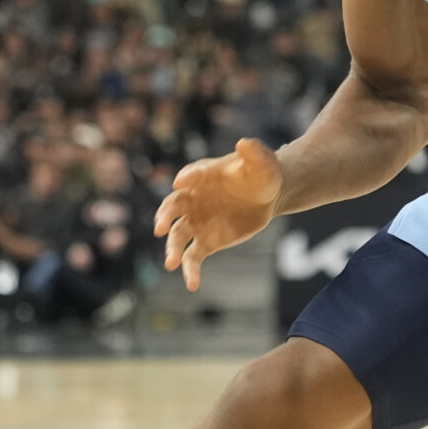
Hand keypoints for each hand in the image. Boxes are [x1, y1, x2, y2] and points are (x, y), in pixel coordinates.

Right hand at [153, 138, 284, 290]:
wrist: (267, 196)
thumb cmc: (261, 174)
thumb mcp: (262, 162)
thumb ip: (254, 153)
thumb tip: (244, 143)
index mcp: (202, 176)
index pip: (191, 176)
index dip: (187, 178)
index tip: (181, 182)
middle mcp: (193, 199)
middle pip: (172, 208)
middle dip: (165, 217)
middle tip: (160, 229)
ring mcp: (197, 222)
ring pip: (178, 236)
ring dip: (173, 249)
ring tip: (171, 264)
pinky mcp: (206, 242)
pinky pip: (193, 257)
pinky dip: (191, 270)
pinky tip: (192, 284)